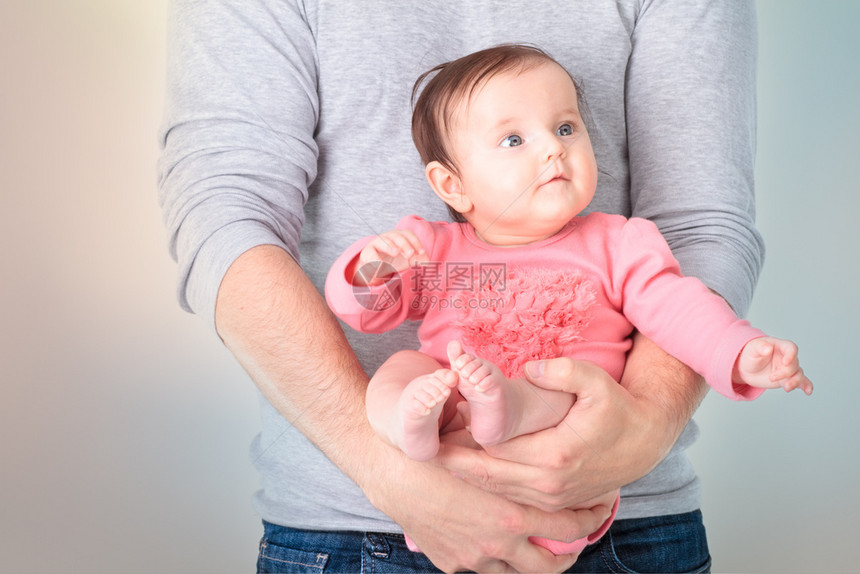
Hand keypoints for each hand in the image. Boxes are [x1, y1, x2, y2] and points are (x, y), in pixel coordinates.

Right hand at [353, 229, 427, 285]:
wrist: (374, 269)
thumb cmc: (393, 261)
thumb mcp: (407, 260)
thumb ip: (418, 259)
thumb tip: (428, 261)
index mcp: (399, 236)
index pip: (408, 235)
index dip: (415, 243)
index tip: (421, 253)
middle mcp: (387, 237)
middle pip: (396, 236)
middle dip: (404, 244)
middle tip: (410, 254)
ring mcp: (376, 244)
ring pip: (382, 242)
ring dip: (390, 246)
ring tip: (396, 253)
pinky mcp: (366, 253)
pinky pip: (371, 254)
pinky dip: (376, 259)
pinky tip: (382, 266)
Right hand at [366, 450, 611, 572]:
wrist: (388, 471)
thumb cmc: (435, 452)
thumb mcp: (482, 450)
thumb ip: (517, 457)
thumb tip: (550, 442)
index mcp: (509, 515)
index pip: (567, 527)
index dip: (589, 519)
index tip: (598, 509)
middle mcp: (495, 543)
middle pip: (548, 564)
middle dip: (570, 555)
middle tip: (577, 539)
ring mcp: (472, 558)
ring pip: (516, 572)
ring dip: (532, 560)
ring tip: (541, 545)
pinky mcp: (451, 562)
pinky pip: (484, 567)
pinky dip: (497, 558)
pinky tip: (498, 541)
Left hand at [437, 356, 675, 511]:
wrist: (646, 442)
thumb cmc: (618, 410)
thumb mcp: (596, 382)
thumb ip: (562, 372)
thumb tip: (529, 369)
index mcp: (554, 456)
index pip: (494, 450)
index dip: (465, 436)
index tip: (441, 423)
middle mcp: (548, 485)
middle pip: (486, 475)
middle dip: (455, 461)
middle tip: (425, 445)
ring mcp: (550, 498)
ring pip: (495, 489)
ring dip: (468, 473)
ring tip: (440, 453)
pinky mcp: (553, 503)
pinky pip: (509, 495)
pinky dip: (487, 482)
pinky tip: (469, 466)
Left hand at [734, 336, 812, 394]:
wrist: (747, 368)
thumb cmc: (751, 354)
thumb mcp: (752, 349)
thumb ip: (760, 347)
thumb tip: (768, 348)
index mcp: (780, 346)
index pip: (791, 348)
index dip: (791, 355)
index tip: (785, 363)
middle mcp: (787, 357)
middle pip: (793, 364)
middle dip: (784, 373)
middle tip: (771, 377)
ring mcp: (788, 369)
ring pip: (798, 374)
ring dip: (795, 382)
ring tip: (786, 387)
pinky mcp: (788, 379)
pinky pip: (801, 381)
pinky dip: (806, 386)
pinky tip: (808, 391)